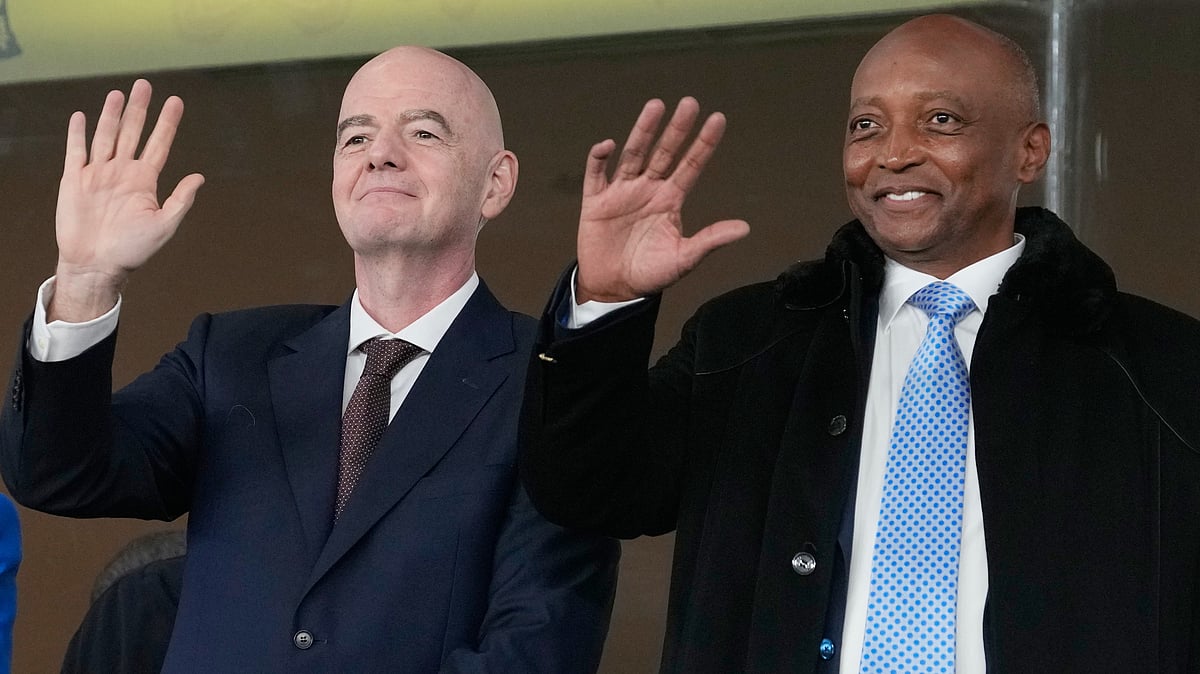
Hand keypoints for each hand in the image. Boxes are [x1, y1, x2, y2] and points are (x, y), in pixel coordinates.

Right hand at [51, 79, 204, 320]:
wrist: (96, 264)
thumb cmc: (133, 250)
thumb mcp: (164, 225)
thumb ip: (181, 200)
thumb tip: (199, 177)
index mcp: (144, 181)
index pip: (159, 144)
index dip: (167, 123)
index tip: (176, 101)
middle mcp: (122, 172)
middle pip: (132, 132)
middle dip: (139, 109)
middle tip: (144, 84)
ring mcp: (98, 174)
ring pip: (106, 136)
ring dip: (111, 115)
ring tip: (118, 93)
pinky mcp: (74, 180)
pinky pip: (76, 152)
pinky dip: (78, 134)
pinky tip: (81, 117)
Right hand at [575, 97, 748, 302]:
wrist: (614, 290)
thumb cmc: (650, 274)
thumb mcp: (684, 258)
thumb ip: (710, 241)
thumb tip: (745, 228)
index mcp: (670, 200)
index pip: (691, 166)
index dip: (703, 144)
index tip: (718, 119)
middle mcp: (648, 189)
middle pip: (664, 152)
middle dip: (676, 129)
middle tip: (690, 103)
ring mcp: (621, 192)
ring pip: (634, 155)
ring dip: (643, 131)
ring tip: (656, 106)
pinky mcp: (596, 201)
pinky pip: (596, 174)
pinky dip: (599, 159)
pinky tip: (608, 145)